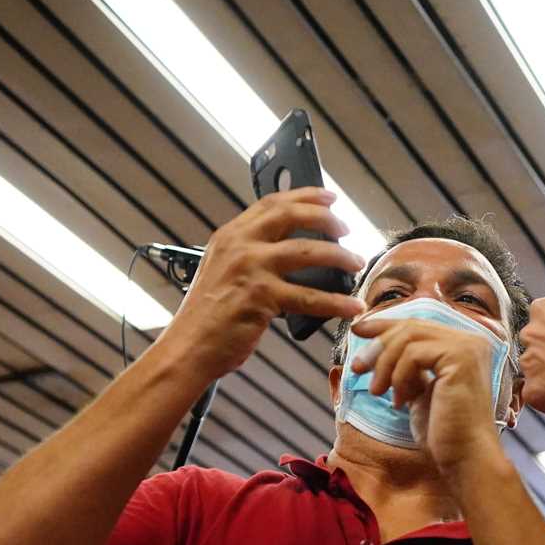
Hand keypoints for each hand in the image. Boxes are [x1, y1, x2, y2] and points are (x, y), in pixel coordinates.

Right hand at [158, 187, 366, 379]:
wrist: (187, 348)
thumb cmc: (207, 316)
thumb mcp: (222, 270)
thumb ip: (249, 253)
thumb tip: (289, 247)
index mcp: (230, 235)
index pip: (272, 203)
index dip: (305, 196)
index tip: (330, 197)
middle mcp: (239, 245)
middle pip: (291, 216)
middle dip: (326, 218)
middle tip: (347, 229)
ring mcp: (250, 269)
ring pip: (309, 252)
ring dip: (340, 257)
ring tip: (357, 264)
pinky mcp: (262, 297)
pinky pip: (310, 297)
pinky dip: (337, 303)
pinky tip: (352, 307)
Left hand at [348, 317, 503, 474]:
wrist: (466, 458)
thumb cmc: (445, 432)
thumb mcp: (421, 390)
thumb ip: (409, 367)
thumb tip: (379, 349)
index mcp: (465, 345)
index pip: (418, 324)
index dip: (385, 324)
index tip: (358, 331)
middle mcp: (471, 340)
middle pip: (411, 326)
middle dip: (378, 344)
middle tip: (357, 368)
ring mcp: (468, 347)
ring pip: (409, 338)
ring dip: (384, 364)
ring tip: (377, 392)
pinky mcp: (460, 358)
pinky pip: (413, 354)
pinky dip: (398, 376)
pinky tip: (400, 401)